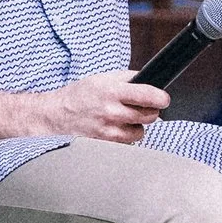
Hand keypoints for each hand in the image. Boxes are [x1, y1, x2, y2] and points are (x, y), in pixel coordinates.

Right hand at [38, 71, 167, 143]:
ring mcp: (108, 130)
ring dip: (137, 125)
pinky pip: (128, 142)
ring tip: (124, 118)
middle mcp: (111, 112)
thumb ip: (128, 79)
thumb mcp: (103, 78)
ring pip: (140, 132)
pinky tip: (115, 127)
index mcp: (112, 91)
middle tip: (142, 107)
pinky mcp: (106, 144)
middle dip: (150, 111)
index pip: (147, 95)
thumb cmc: (81, 94)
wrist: (57, 114)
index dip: (161, 98)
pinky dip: (126, 136)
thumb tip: (152, 81)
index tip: (164, 99)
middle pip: (149, 116)